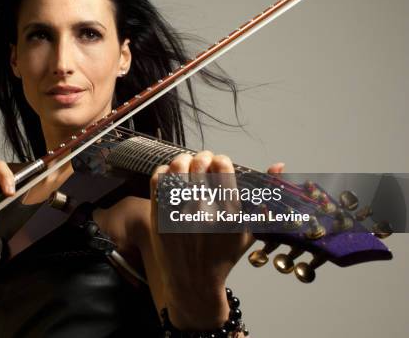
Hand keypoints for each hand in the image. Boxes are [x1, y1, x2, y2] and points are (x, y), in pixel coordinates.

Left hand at [148, 151, 283, 328]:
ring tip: (187, 164)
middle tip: (203, 160)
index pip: (223, 168)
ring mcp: (179, 214)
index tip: (220, 162)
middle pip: (199, 164)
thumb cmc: (224, 254)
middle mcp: (205, 212)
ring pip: (177, 168)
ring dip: (183, 160)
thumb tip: (279, 164)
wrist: (193, 282)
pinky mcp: (159, 216)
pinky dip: (165, 171)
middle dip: (202, 157)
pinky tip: (172, 176)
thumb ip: (264, 196)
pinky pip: (159, 181)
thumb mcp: (249, 229)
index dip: (221, 159)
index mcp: (229, 214)